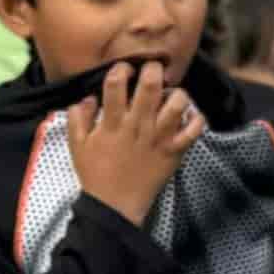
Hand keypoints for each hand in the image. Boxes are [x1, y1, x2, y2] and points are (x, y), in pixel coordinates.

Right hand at [64, 60, 199, 223]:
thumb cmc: (95, 173)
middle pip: (151, 86)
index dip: (121, 69)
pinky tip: (189, 116)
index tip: (124, 69)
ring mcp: (159, 137)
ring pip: (177, 104)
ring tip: (171, 95)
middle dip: (153, 69)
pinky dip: (196, 119)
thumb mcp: (77, 145)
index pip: (116, 84)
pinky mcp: (175, 151)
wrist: (115, 205)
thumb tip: (88, 96)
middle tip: (153, 68)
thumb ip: (78, 117)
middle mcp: (138, 126)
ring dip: (176, 93)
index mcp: (112, 122)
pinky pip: (194, 129)